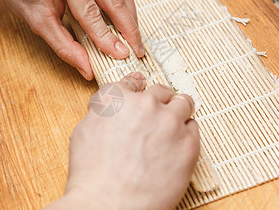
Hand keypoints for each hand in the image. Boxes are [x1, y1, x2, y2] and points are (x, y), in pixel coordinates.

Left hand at [0, 0, 144, 79]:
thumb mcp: (38, 22)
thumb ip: (65, 46)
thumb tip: (87, 68)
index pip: (90, 10)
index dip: (106, 35)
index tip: (120, 54)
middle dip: (128, 27)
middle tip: (137, 49)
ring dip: (130, 15)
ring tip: (135, 37)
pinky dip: (124, 2)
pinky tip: (127, 19)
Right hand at [47, 72, 199, 208]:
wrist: (108, 205)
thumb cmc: (92, 175)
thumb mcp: (84, 131)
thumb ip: (103, 111)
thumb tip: (114, 107)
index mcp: (117, 99)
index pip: (131, 82)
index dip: (136, 86)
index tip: (141, 88)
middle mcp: (145, 104)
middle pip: (160, 90)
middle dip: (159, 100)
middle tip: (159, 112)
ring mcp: (169, 122)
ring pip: (183, 103)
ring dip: (178, 110)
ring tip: (174, 123)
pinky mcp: (188, 144)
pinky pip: (194, 128)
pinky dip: (187, 132)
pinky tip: (178, 143)